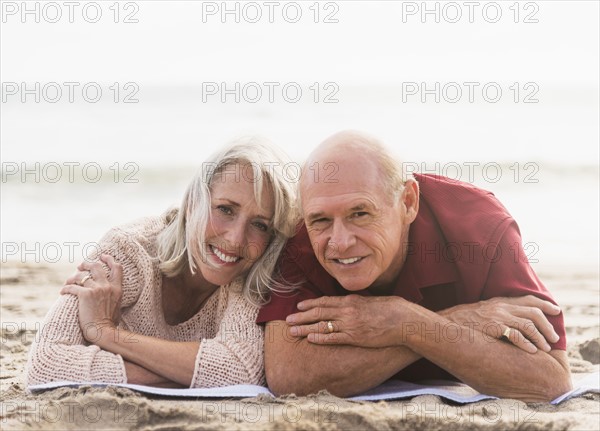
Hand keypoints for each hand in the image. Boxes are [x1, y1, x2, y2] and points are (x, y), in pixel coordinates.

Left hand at [61, 254, 122, 342]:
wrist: (103, 331)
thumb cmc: (109, 323)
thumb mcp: (117, 305)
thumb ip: (113, 295)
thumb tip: (106, 292)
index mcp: (117, 288)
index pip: (117, 267)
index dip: (109, 259)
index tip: (102, 256)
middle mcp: (108, 286)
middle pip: (97, 266)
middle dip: (87, 263)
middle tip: (80, 266)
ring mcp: (97, 289)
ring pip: (82, 275)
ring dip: (73, 277)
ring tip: (68, 281)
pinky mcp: (85, 295)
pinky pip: (72, 287)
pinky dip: (65, 289)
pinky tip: (62, 292)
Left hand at [286, 295, 407, 347]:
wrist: (403, 320)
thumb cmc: (392, 309)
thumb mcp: (372, 301)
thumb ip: (358, 302)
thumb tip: (351, 303)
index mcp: (351, 300)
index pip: (325, 301)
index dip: (310, 304)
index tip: (299, 306)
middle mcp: (347, 311)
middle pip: (318, 313)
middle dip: (301, 316)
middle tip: (287, 319)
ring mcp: (350, 324)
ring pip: (322, 326)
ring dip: (305, 328)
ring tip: (292, 331)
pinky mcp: (355, 338)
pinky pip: (333, 338)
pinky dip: (320, 338)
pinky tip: (309, 339)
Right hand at [442, 295, 560, 353]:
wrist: (442, 325)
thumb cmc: (460, 322)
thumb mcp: (479, 311)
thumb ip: (494, 313)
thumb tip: (508, 322)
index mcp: (498, 302)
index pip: (527, 299)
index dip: (545, 304)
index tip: (556, 310)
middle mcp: (499, 307)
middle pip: (532, 311)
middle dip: (547, 325)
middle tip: (555, 337)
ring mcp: (496, 317)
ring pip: (528, 324)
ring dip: (540, 336)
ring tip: (546, 347)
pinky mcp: (492, 328)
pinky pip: (515, 335)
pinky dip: (527, 343)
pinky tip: (532, 351)